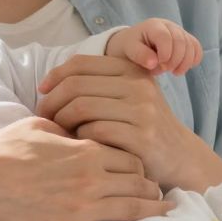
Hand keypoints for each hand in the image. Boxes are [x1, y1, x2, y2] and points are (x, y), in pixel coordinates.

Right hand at [0, 118, 171, 220]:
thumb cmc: (3, 152)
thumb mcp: (36, 125)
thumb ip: (63, 125)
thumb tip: (75, 124)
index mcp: (85, 152)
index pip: (129, 156)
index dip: (139, 163)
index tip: (142, 169)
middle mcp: (91, 179)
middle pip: (138, 182)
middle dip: (151, 186)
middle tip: (159, 192)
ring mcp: (83, 208)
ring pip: (132, 208)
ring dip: (154, 210)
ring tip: (167, 212)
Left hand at [36, 55, 221, 191]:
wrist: (179, 157)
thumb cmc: (142, 127)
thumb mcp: (128, 97)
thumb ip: (98, 85)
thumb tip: (49, 83)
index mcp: (131, 70)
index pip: (80, 63)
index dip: (54, 76)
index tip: (42, 93)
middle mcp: (138, 85)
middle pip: (76, 85)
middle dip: (52, 102)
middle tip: (43, 117)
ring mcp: (142, 110)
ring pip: (82, 107)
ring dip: (61, 121)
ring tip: (57, 132)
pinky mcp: (141, 137)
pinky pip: (95, 131)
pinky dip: (79, 138)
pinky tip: (78, 145)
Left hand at [107, 18, 203, 74]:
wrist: (135, 44)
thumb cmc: (132, 47)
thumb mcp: (129, 50)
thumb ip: (139, 54)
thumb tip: (153, 62)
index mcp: (153, 25)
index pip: (165, 37)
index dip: (165, 53)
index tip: (159, 65)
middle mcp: (169, 26)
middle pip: (181, 41)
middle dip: (175, 60)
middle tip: (165, 70)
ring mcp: (179, 32)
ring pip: (191, 45)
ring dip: (185, 63)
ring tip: (174, 72)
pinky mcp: (186, 40)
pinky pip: (197, 48)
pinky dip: (193, 60)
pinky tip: (183, 68)